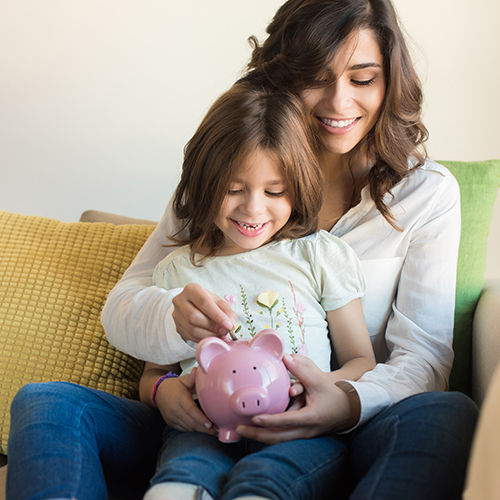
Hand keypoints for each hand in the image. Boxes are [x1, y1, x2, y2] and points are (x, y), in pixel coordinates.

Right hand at [155, 368, 216, 434]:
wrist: (159, 392)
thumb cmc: (175, 386)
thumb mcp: (183, 380)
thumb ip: (192, 377)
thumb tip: (199, 370)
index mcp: (179, 398)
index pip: (190, 410)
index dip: (201, 418)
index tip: (211, 424)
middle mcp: (174, 409)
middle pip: (190, 422)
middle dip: (204, 429)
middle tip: (216, 430)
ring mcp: (171, 417)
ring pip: (188, 428)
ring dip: (199, 430)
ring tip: (211, 430)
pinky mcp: (170, 423)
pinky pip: (183, 429)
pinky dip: (192, 429)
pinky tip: (200, 428)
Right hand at [172, 283, 237, 342]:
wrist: (191, 305)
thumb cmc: (206, 301)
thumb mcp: (217, 301)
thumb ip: (226, 311)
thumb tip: (232, 324)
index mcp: (191, 290)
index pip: (204, 303)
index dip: (217, 315)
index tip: (229, 325)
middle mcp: (180, 301)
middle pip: (194, 317)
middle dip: (213, 326)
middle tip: (225, 331)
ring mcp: (176, 315)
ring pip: (192, 329)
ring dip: (210, 335)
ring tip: (220, 334)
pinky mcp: (177, 327)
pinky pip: (191, 337)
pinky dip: (204, 339)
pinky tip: (212, 336)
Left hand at [235, 354, 360, 443]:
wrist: (348, 409)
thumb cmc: (332, 394)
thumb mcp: (318, 380)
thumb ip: (300, 370)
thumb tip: (285, 357)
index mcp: (310, 417)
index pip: (287, 421)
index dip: (270, 421)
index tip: (255, 419)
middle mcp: (306, 430)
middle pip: (278, 438)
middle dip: (257, 435)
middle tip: (239, 429)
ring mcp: (303, 435)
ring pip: (278, 441)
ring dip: (259, 437)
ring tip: (241, 430)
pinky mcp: (300, 436)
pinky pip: (282, 439)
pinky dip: (267, 436)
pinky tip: (254, 431)